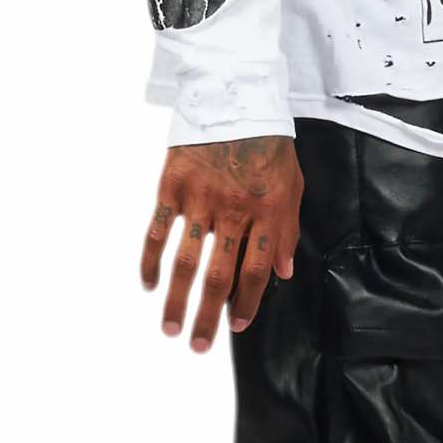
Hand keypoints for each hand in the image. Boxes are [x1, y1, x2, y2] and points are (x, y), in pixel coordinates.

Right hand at [142, 134, 303, 351]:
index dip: (248, 304)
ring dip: (177, 299)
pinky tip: (149, 283)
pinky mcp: (173, 186)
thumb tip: (285, 272)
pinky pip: (158, 230)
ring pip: (186, 261)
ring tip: (170, 328)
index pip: (257, 272)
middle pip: (219, 276)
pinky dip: (150, 259)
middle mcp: (233, 212)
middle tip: (198, 346)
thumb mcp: (293, 185)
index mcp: (267, 213)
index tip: (238, 326)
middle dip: (208, 316)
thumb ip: (289, 230)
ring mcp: (200, 200)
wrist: (235, 96)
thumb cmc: (268, 144)